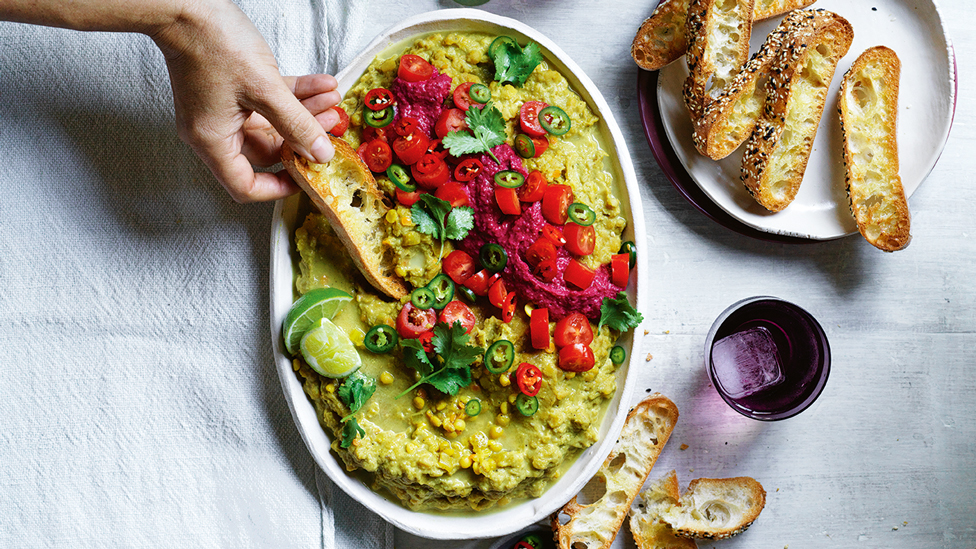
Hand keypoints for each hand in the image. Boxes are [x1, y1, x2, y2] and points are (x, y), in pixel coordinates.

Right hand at [152, 0, 338, 201]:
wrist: (185, 4)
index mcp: (212, 141)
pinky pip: (267, 100)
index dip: (279, 188)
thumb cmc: (212, 43)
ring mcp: (223, 109)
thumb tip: (319, 153)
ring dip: (304, 112)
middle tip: (332, 127)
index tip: (307, 178)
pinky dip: (293, 94)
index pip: (245, 185)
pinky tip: (320, 84)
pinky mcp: (231, 89)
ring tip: (332, 100)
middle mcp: (215, 130)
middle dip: (303, 137)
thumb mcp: (264, 89)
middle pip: (267, 149)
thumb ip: (296, 124)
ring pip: (272, 122)